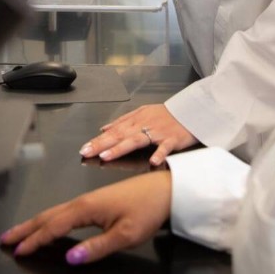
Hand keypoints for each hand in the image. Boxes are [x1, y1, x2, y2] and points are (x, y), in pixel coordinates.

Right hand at [0, 171, 171, 264]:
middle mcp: (82, 202)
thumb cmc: (147, 209)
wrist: (164, 190)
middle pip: (46, 216)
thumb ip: (95, 248)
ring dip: (34, 223)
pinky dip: (49, 219)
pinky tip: (48, 224)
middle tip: (5, 238)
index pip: (52, 227)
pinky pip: (64, 211)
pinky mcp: (95, 201)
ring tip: (19, 232)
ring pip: (53, 212)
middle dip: (24, 228)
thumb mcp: (124, 235)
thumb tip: (70, 258)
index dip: (34, 241)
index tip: (18, 251)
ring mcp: (88, 200)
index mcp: (86, 208)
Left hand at [79, 104, 195, 165]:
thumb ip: (123, 121)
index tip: (84, 148)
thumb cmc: (166, 115)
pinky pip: (165, 147)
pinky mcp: (172, 139)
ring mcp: (158, 133)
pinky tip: (153, 162)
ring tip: (107, 156)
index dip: (97, 140)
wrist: (190, 111)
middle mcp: (144, 125)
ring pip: (137, 140)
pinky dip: (160, 154)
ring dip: (121, 148)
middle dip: (101, 144)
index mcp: (136, 120)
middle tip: (86, 152)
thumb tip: (103, 128)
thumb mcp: (142, 112)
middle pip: (120, 135)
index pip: (113, 131)